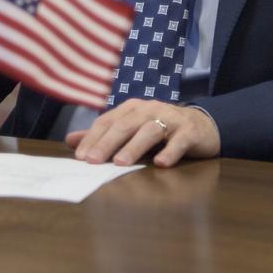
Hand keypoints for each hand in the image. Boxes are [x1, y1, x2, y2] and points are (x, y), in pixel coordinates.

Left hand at [64, 100, 219, 167]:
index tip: (80, 157)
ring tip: (120, 163)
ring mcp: (171, 118)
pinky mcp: (190, 131)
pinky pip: (179, 141)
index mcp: (131, 108)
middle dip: (107, 143)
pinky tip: (161, 163)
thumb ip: (102, 136)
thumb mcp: (131, 130)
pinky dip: (170, 151)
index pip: (107, 121)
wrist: (203, 125)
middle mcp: (149, 109)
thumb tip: (70, 141)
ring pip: (150, 130)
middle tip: (93, 161)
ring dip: (134, 147)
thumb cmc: (161, 129)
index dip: (93, 138)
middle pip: (125, 125)